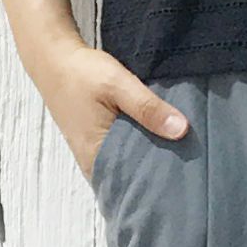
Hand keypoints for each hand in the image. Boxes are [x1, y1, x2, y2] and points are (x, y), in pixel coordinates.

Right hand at [28, 39, 191, 181]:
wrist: (55, 62)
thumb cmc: (83, 74)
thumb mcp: (119, 85)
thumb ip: (148, 107)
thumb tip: (182, 130)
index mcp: (97, 155)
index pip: (133, 184)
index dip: (159, 181)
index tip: (186, 179)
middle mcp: (93, 163)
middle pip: (131, 177)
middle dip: (157, 172)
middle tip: (191, 168)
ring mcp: (92, 154)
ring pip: (126, 166)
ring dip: (148, 159)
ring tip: (181, 155)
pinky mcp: (95, 143)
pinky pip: (120, 155)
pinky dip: (138, 149)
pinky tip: (158, 140)